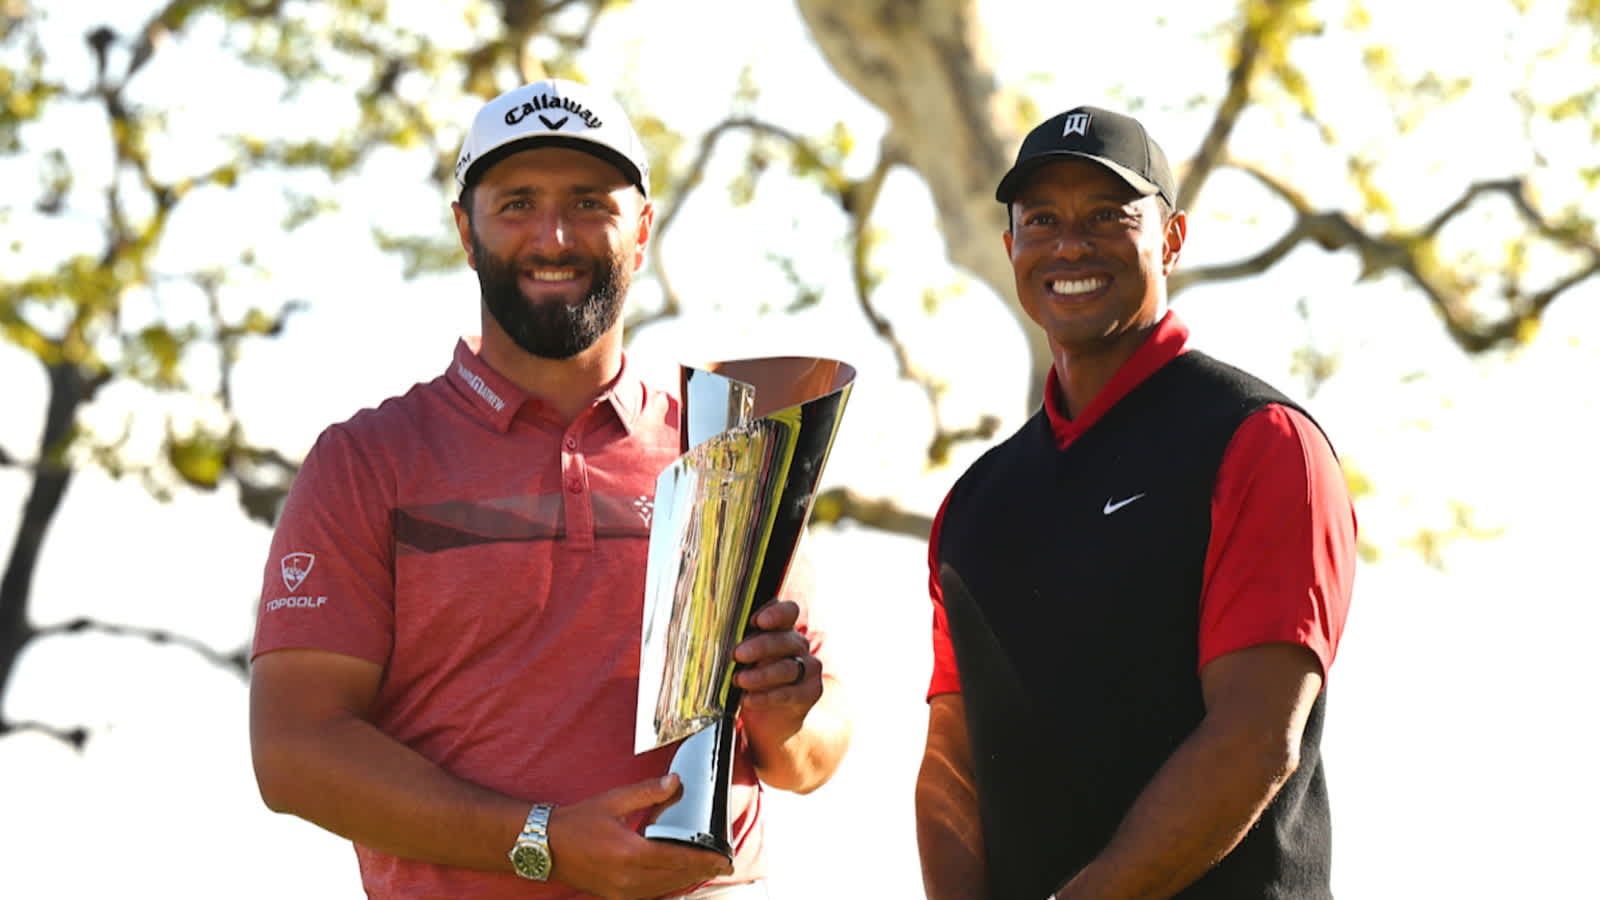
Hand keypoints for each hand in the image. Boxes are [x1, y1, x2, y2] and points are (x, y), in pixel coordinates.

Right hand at [546, 775, 732, 899]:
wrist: (545, 845)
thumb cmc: (578, 821)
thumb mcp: (614, 800)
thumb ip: (648, 792)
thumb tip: (675, 782)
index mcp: (630, 852)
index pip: (678, 859)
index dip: (704, 860)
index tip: (724, 859)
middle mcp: (628, 877)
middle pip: (675, 878)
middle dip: (701, 872)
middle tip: (722, 864)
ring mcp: (621, 891)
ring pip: (664, 889)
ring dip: (685, 880)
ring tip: (704, 869)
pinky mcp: (615, 896)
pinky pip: (649, 894)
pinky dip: (666, 886)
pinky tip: (675, 876)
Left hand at [732, 600, 822, 745]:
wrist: (767, 719)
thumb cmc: (750, 680)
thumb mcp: (742, 660)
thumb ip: (737, 647)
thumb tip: (713, 640)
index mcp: (782, 629)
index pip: (788, 612)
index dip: (776, 613)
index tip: (757, 621)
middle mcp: (798, 645)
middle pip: (784, 639)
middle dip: (760, 646)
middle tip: (737, 654)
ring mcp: (807, 668)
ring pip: (787, 667)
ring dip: (761, 674)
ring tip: (739, 680)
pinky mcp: (810, 691)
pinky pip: (789, 693)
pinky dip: (766, 697)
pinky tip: (748, 700)